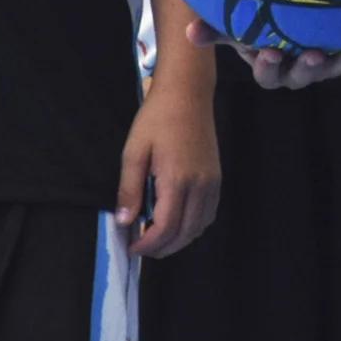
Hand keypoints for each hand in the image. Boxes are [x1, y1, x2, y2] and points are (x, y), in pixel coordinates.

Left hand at [115, 70, 219, 257]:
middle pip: (184, 234)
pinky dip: (193, 226)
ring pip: (199, 227)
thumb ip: (129, 189)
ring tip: (156, 237)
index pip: (165, 228)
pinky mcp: (217, 179)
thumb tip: (124, 222)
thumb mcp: (134, 151)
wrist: (187, 93)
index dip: (148, 244)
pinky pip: (208, 214)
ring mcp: (212, 183)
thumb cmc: (156, 118)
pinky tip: (177, 221)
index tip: (132, 247)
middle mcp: (200, 187)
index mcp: (177, 180)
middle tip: (141, 247)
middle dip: (161, 247)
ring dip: (178, 240)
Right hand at [186, 16, 340, 89]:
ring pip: (333, 66)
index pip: (267, 72)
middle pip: (303, 75)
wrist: (284, 9)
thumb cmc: (254, 19)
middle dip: (308, 66)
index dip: (268, 66)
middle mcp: (296, 68)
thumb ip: (216, 28)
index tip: (268, 52)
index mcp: (269, 63)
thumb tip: (190, 33)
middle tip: (313, 54)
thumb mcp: (234, 23)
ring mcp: (322, 60)